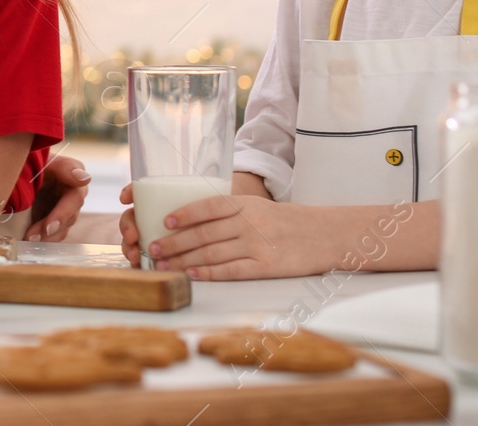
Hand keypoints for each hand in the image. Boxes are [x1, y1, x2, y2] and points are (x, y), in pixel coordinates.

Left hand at [23, 153, 90, 241]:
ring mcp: (66, 207)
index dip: (62, 213)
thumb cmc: (32, 159)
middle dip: (51, 227)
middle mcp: (74, 193)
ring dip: (46, 236)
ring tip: (28, 239)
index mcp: (74, 175)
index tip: (49, 226)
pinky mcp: (57, 219)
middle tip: (34, 236)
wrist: (20, 168)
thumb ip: (64, 167)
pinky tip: (30, 240)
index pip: (75, 197)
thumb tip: (84, 178)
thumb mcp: (44, 159)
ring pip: (64, 228)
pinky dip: (44, 239)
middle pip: (70, 216)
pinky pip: (56, 234)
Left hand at [119, 185, 332, 279]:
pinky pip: (231, 270)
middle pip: (204, 233)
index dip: (184, 214)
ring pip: (212, 253)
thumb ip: (231, 212)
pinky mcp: (265, 268)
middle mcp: (249, 223)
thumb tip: (193, 220)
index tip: (164, 221)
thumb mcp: (260, 207)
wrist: (324, 235)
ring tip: (164, 264)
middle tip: (153, 247)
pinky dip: (209, 273)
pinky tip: (192, 274)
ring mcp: (257, 246)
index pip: (209, 206)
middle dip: (175, 242)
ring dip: (184, 260)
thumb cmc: (287, 222)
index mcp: (246, 205)